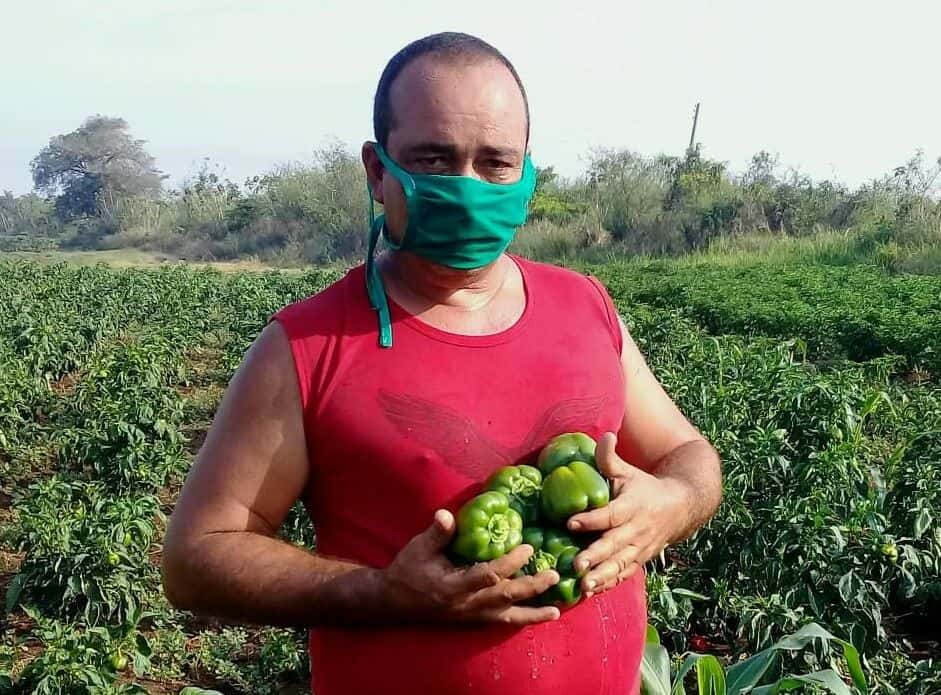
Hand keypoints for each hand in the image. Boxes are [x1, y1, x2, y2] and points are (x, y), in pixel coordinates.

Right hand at [380, 509, 561, 625]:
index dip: (511, 562)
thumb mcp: (418, 548)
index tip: (529, 546)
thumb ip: (437, 533)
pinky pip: (502, 621)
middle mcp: (467, 605)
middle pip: (505, 597)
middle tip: (554, 574)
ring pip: (508, 615)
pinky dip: (524, 619)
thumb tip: (447, 515)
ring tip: (558, 608)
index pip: (488, 575)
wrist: (393, 602)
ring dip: (534, 612)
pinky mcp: (474, 620)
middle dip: (532, 587)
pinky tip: (543, 616)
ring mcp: (471, 616)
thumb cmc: (407, 570)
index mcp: (454, 586)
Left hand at [567, 433, 688, 596]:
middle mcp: (636, 529)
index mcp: (632, 506)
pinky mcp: (640, 560)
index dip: (591, 519)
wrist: (681, 507)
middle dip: (595, 555)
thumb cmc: (645, 487)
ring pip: (620, 564)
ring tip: (584, 585)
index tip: (570, 521)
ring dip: (602, 575)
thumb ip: (610, 458)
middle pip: (614, 544)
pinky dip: (610, 583)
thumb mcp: (629, 471)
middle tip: (576, 565)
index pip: (609, 514)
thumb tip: (604, 435)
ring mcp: (639, 548)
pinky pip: (625, 574)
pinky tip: (593, 591)